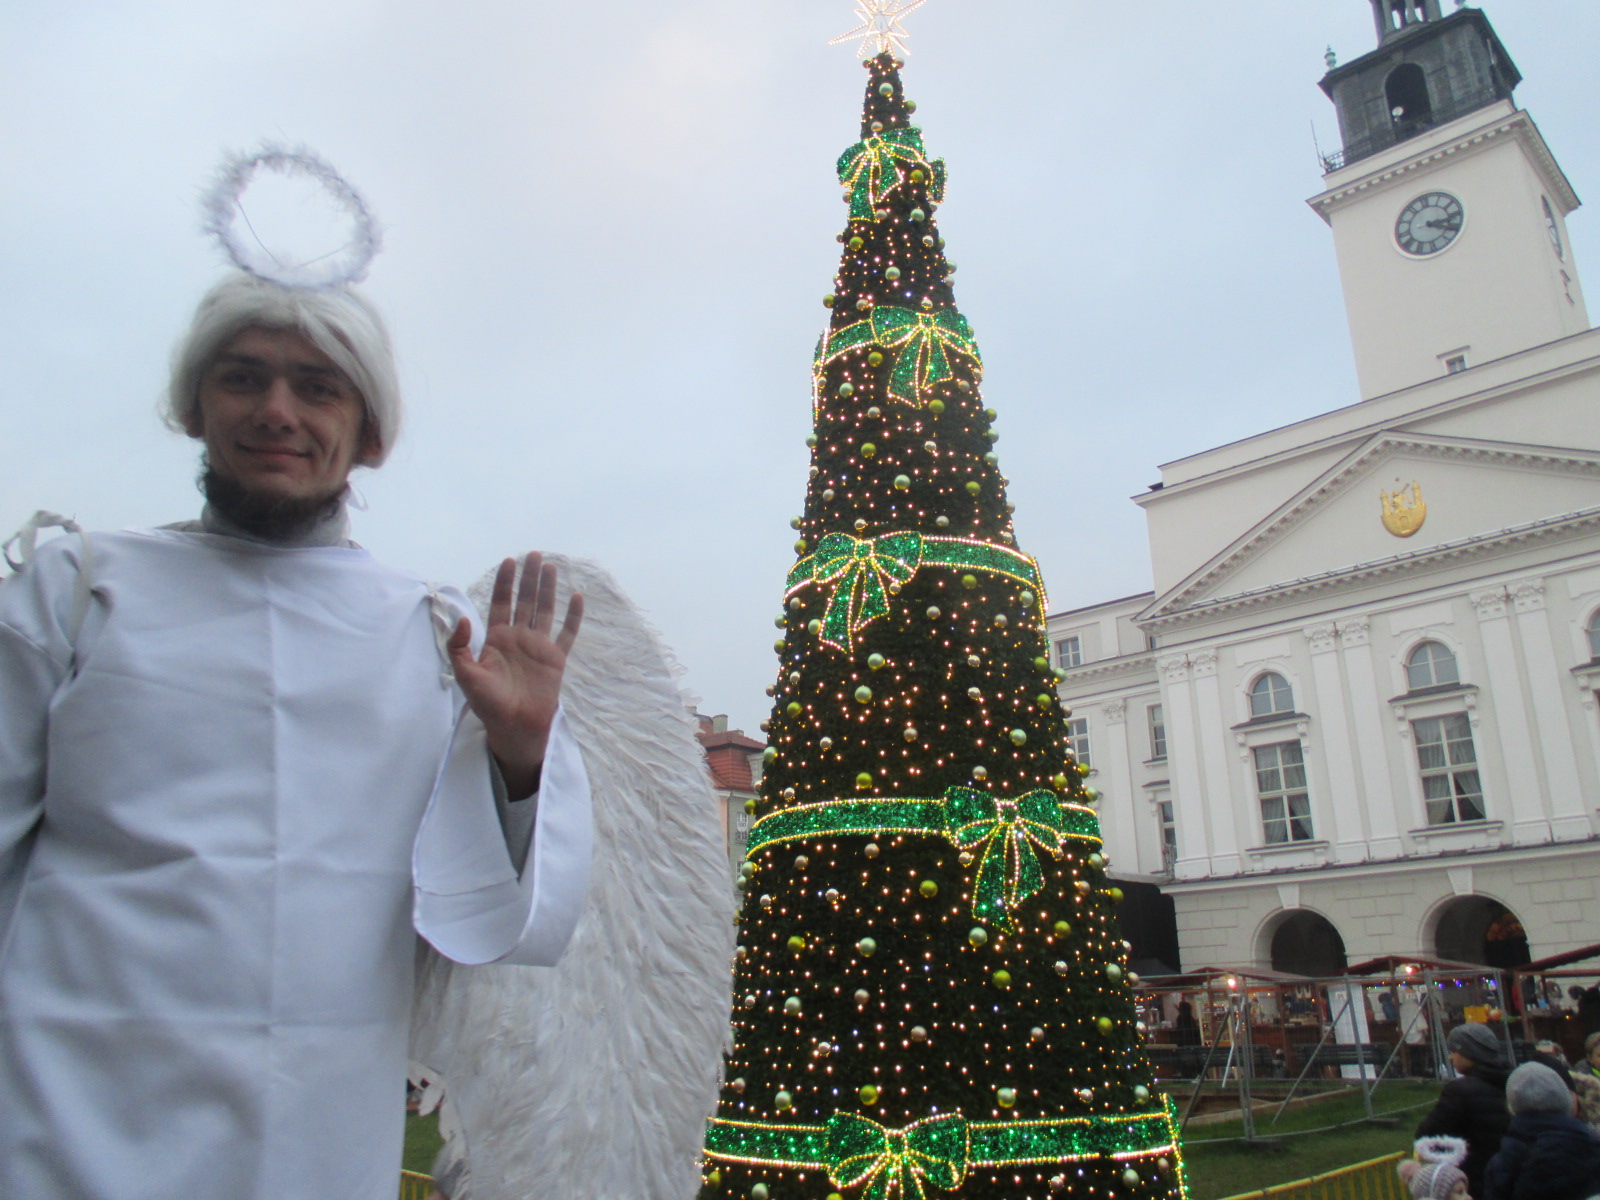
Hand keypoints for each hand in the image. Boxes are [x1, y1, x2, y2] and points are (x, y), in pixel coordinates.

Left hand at [447, 552, 583, 799]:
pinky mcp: (555, 658)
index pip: (500, 603)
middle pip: (524, 600)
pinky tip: (576, 598)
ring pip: (544, 610)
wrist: (514, 726)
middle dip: (528, 578)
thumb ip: (459, 647)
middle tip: (533, 554)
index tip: (509, 561)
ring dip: (547, 589)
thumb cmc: (487, 704)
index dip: (504, 583)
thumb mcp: (465, 675)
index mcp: (496, 639)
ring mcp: (538, 647)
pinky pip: (567, 633)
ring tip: (550, 566)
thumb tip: (462, 618)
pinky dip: (573, 617)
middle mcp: (518, 638)